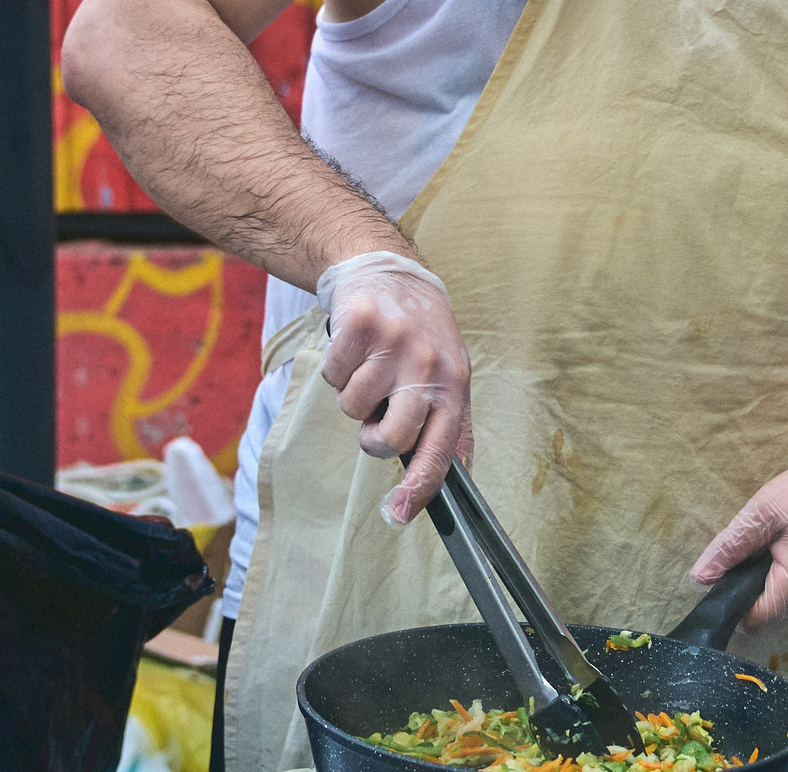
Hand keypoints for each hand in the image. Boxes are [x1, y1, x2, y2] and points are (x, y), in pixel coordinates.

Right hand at [315, 251, 471, 523]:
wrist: (390, 272)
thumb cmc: (420, 335)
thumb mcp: (448, 374)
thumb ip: (446, 424)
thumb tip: (448, 479)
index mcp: (455, 384)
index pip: (442, 449)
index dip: (419, 488)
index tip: (398, 515)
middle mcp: (430, 364)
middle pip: (391, 438)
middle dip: (373, 438)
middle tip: (375, 416)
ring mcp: (396, 342)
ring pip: (354, 408)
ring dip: (354, 395)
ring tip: (370, 366)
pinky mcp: (361, 323)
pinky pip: (333, 376)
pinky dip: (337, 368)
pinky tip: (355, 347)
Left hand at [691, 454, 787, 633]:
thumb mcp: (764, 511)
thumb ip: (730, 546)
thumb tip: (700, 577)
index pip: (753, 620)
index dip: (735, 600)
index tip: (732, 572)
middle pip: (772, 610)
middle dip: (758, 584)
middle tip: (761, 545)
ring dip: (779, 579)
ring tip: (782, 540)